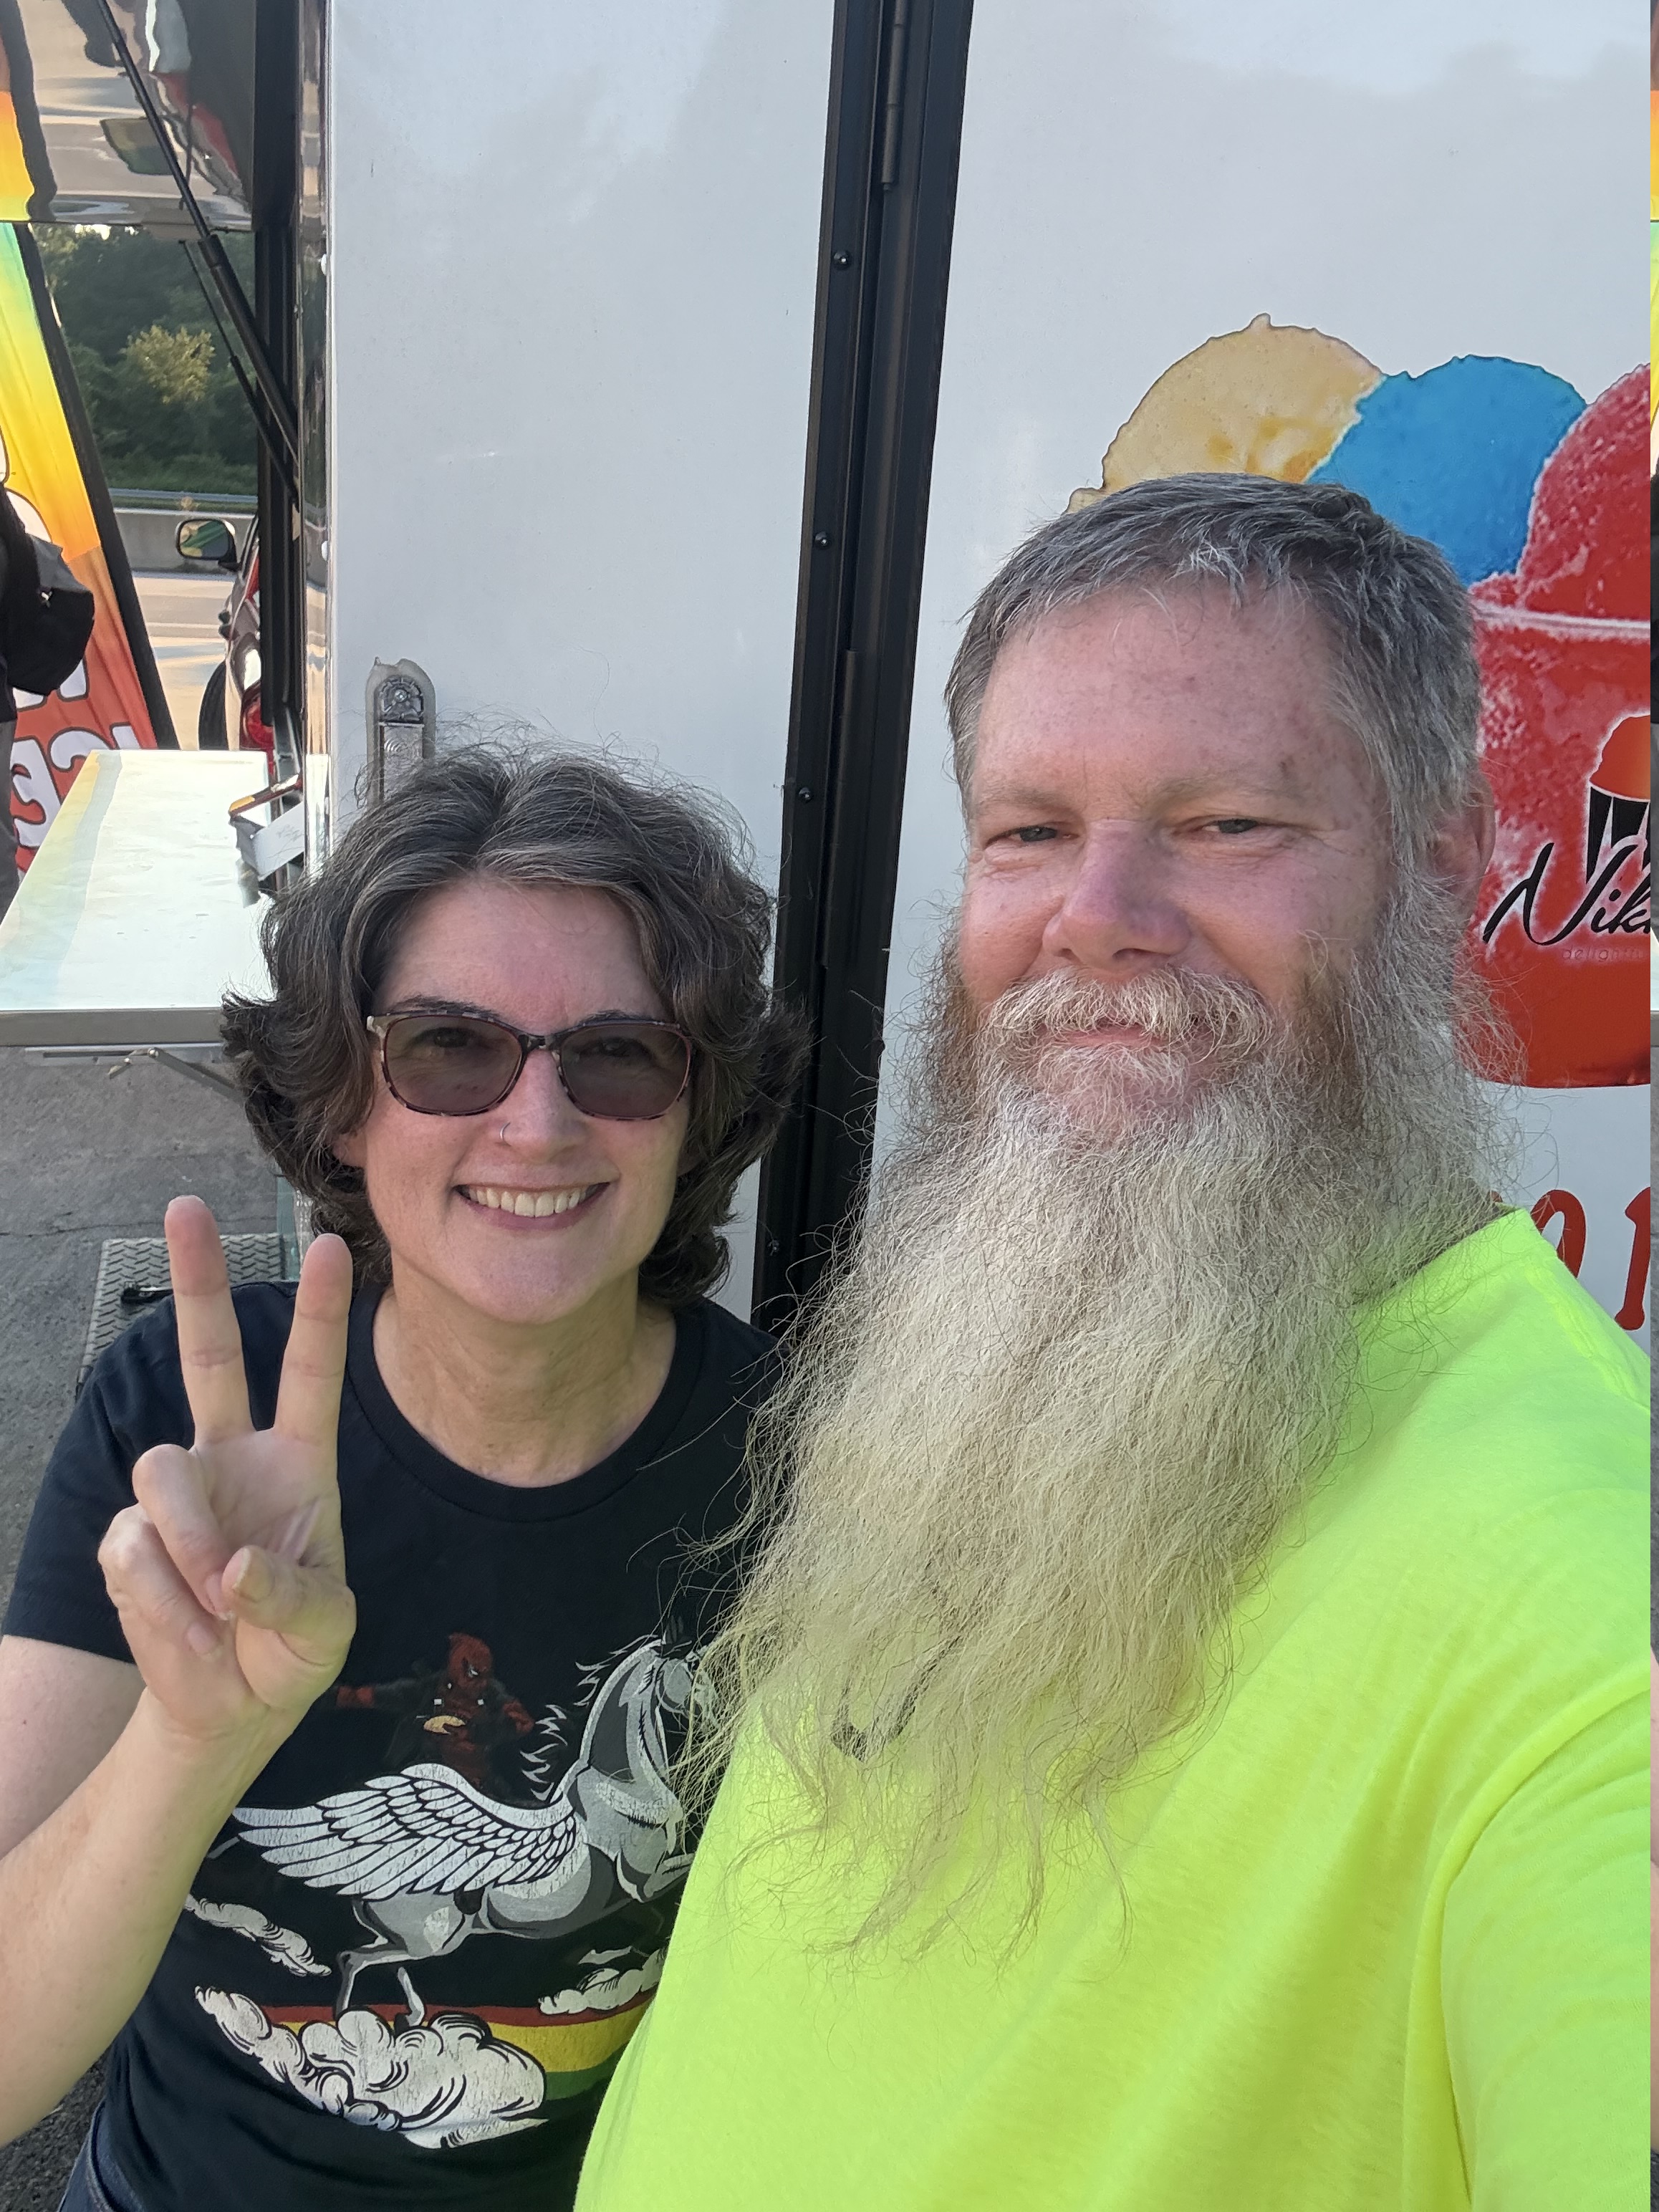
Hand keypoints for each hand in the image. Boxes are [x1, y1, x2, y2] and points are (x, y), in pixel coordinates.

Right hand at [96, 1197, 356, 1754]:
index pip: (310, 1375)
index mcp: (299, 1463)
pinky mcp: (128, 1539)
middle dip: (198, 1279)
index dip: (318, 1315)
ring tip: (218, 1604)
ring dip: (192, 1550)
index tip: (330, 1246)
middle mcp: (233, 1460)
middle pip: (209, 1357)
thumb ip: (292, 1595)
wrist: (230, 1705)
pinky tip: (189, 1626)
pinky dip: (166, 1602)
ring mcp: (177, 1496)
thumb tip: (234, 1565)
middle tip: (187, 1205)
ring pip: (160, 1473)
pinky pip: (134, 1549)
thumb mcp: (324, 1630)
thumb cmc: (290, 1650)